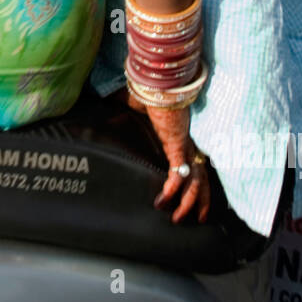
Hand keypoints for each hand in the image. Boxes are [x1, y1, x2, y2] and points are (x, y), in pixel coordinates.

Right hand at [126, 91, 210, 223]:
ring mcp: (184, 145)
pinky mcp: (178, 145)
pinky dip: (172, 190)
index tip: (193, 198)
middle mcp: (187, 144)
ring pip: (195, 181)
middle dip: (202, 201)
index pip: (195, 164)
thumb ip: (119, 111)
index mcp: (180, 137)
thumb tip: (98, 107)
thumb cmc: (146, 90)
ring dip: (188, 203)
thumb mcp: (133, 107)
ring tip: (177, 218)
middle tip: (198, 219)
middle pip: (203, 177)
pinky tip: (162, 201)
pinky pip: (178, 174)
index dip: (197, 183)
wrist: (155, 81)